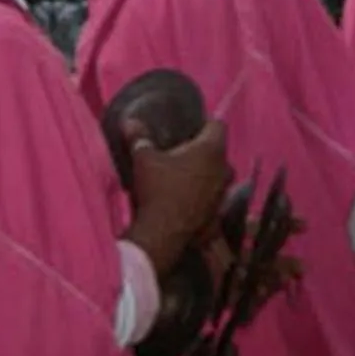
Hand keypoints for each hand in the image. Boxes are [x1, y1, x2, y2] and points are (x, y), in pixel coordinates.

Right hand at [124, 119, 231, 275]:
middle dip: (204, 151)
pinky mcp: (218, 216)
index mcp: (211, 150)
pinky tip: (187, 202)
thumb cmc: (156, 188)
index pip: (218, 125)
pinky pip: (213, 201)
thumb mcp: (143, 159)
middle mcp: (224, 170)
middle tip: (182, 152)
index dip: (205, 124)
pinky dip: (203, 200)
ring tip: (184, 177)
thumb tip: (129, 121)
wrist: (161, 234)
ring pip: (218, 178)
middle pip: (219, 153)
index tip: (190, 127)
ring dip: (206, 176)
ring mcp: (223, 195)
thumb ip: (139, 137)